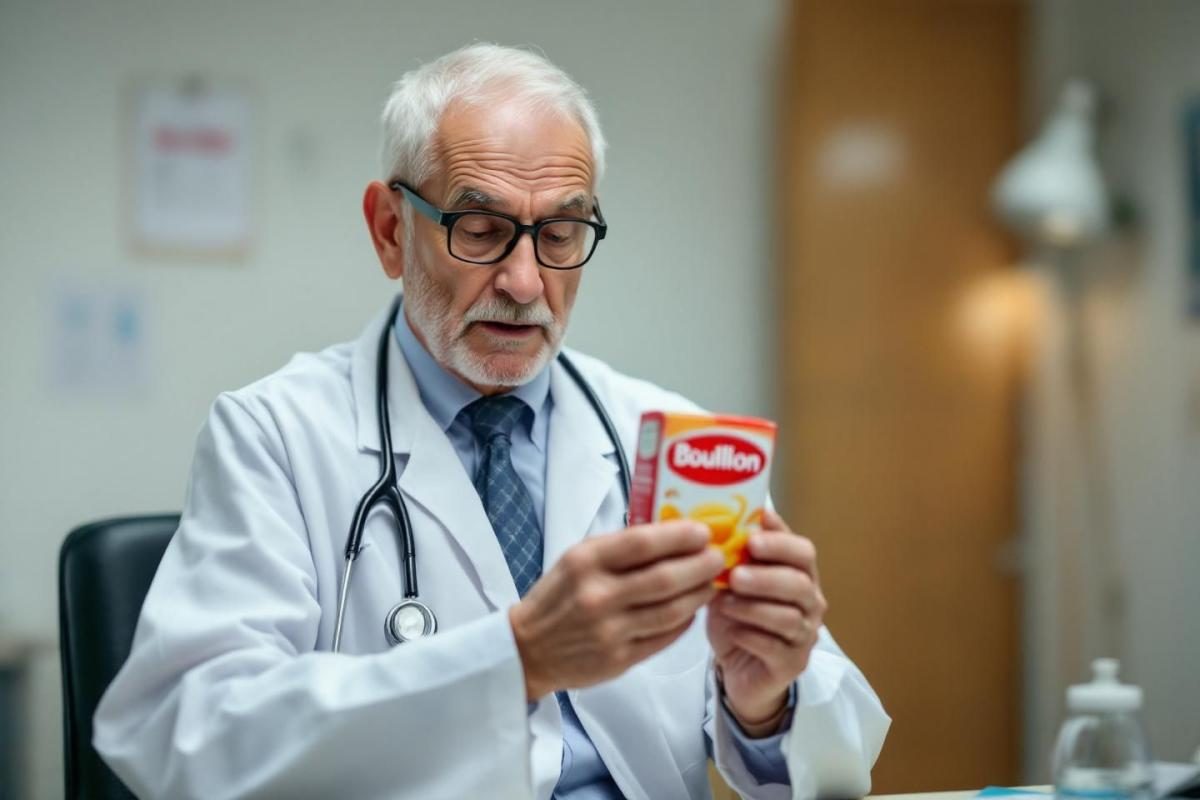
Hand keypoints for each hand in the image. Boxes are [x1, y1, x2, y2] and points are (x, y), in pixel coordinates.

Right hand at [508, 520, 724, 700]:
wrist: (528, 649)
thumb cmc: (557, 596)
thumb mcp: (577, 559)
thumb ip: (619, 547)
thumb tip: (671, 532)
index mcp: (586, 562)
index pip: (642, 543)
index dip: (679, 536)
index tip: (703, 531)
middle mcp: (598, 596)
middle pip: (665, 578)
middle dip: (701, 565)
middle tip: (718, 557)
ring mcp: (610, 631)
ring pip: (672, 611)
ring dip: (699, 594)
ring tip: (712, 582)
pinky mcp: (619, 660)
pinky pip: (665, 637)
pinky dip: (685, 621)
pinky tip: (692, 609)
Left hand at [706, 509, 825, 735]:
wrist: (738, 669)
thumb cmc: (737, 617)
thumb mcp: (731, 583)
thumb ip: (733, 557)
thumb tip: (717, 521)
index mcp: (799, 575)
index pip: (803, 552)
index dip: (780, 542)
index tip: (752, 537)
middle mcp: (810, 603)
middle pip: (801, 584)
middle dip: (766, 577)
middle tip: (735, 576)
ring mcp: (805, 635)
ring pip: (788, 617)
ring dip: (753, 608)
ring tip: (724, 604)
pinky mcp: (793, 664)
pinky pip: (776, 647)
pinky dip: (750, 636)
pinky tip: (732, 632)